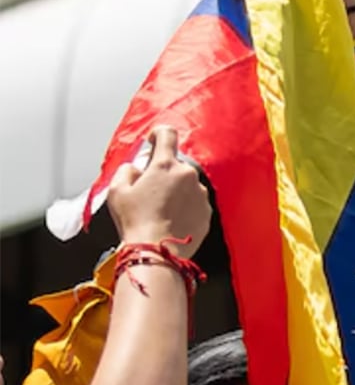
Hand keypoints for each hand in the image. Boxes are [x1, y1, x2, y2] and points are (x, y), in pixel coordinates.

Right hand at [105, 126, 210, 256]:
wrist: (158, 250)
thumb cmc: (136, 220)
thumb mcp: (117, 190)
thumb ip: (127, 170)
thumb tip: (136, 169)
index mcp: (165, 165)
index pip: (167, 134)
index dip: (158, 134)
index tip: (153, 142)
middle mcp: (188, 176)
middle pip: (175, 165)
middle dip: (162, 173)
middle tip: (149, 190)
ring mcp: (201, 195)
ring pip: (186, 185)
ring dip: (175, 191)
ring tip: (160, 210)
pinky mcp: (207, 212)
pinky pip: (195, 203)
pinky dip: (185, 207)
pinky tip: (171, 219)